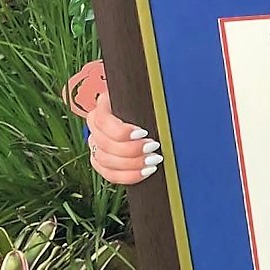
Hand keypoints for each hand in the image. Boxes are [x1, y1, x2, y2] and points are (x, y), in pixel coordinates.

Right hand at [64, 62, 162, 184]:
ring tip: (153, 160)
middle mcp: (95, 125)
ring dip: (131, 164)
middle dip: (131, 150)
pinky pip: (108, 174)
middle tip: (154, 147)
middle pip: (105, 144)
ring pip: (105, 161)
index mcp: (104, 105)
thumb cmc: (149, 99)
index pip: (104, 121)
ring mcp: (95, 144)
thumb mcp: (148, 93)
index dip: (122, 131)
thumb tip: (174, 93)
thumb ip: (153, 94)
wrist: (144, 109)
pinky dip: (128, 176)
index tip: (143, 133)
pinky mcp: (100, 160)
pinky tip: (146, 172)